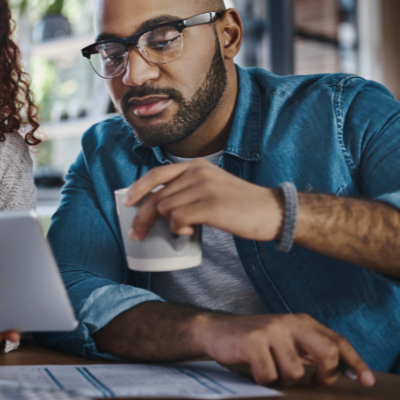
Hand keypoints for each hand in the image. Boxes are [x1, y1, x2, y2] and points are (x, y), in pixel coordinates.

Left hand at [125, 159, 281, 241]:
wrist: (273, 211)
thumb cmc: (241, 204)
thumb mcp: (212, 185)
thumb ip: (188, 188)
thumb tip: (160, 205)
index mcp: (196, 166)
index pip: (157, 174)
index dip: (138, 189)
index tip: (127, 202)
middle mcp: (197, 172)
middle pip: (157, 196)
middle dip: (143, 217)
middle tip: (137, 234)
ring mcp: (204, 188)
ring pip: (165, 209)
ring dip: (169, 225)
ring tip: (184, 231)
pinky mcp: (210, 206)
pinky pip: (178, 220)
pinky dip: (179, 230)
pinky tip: (190, 233)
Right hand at [197, 312, 373, 386]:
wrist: (213, 330)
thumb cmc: (252, 340)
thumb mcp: (284, 340)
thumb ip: (309, 350)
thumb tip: (339, 369)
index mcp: (301, 321)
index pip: (336, 341)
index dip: (355, 362)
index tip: (366, 380)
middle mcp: (289, 322)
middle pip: (326, 353)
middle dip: (324, 376)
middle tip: (314, 384)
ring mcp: (271, 331)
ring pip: (295, 372)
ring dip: (283, 381)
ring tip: (270, 372)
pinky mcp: (252, 341)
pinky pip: (269, 375)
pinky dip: (263, 380)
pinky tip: (254, 370)